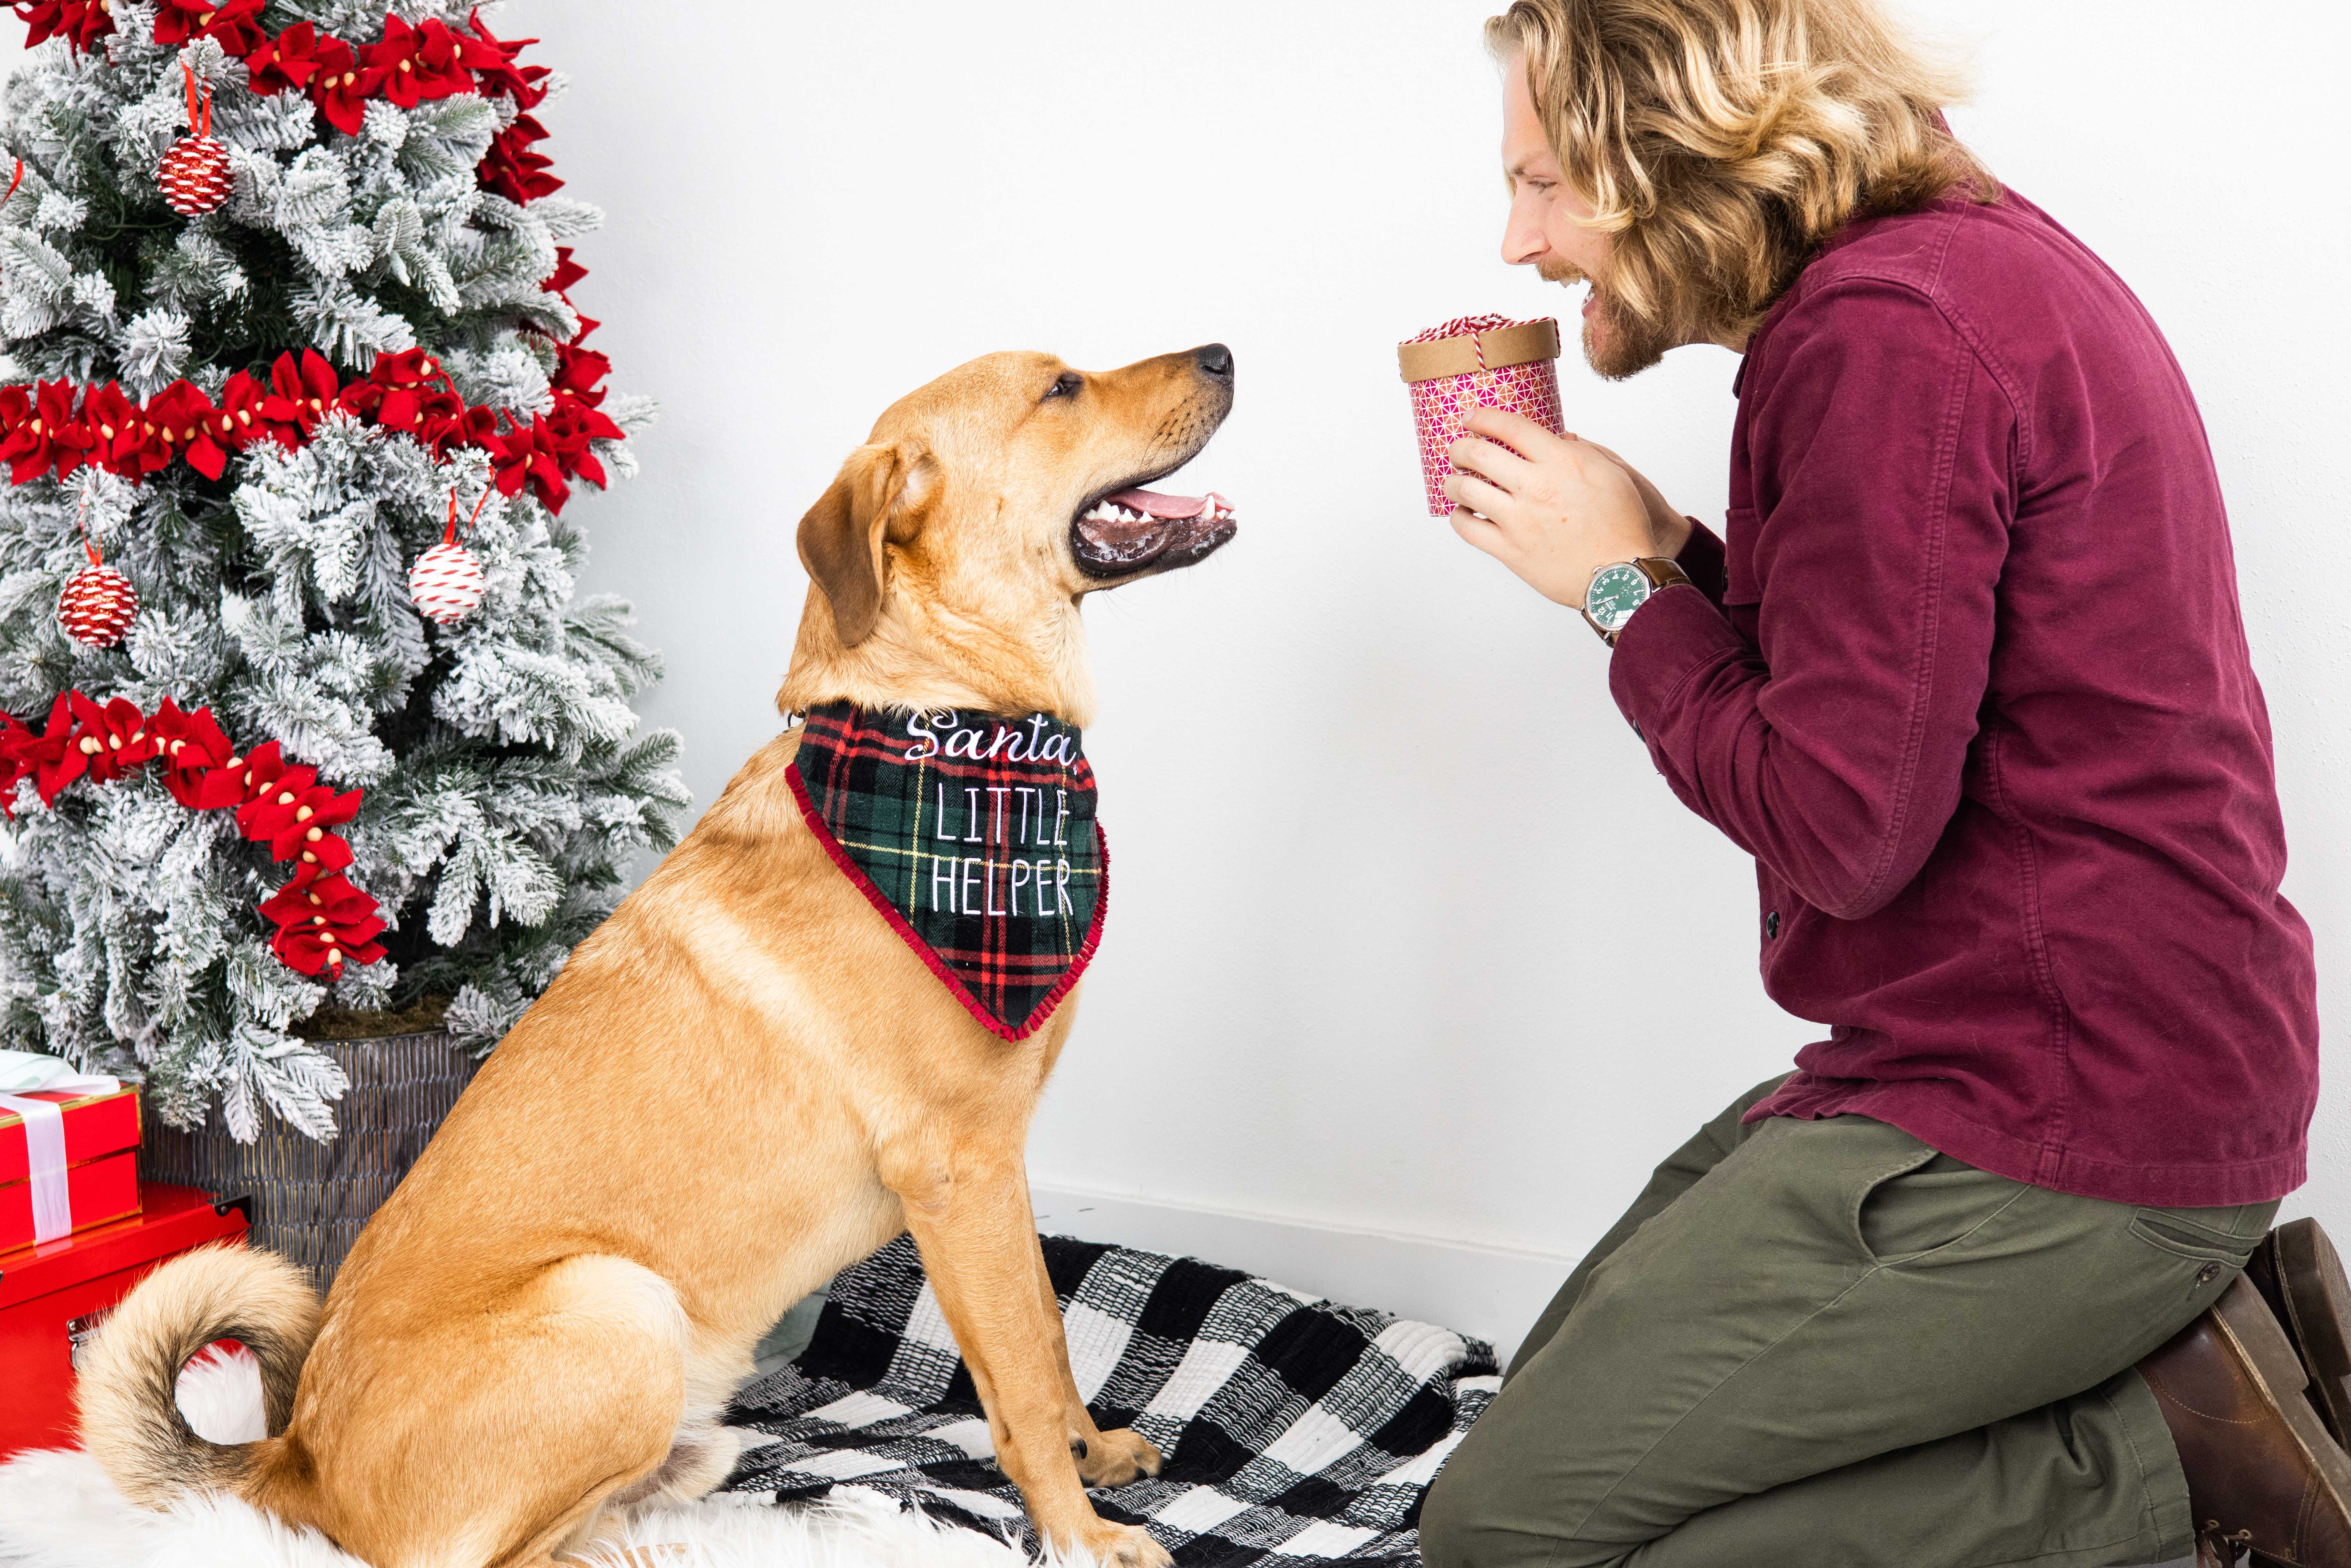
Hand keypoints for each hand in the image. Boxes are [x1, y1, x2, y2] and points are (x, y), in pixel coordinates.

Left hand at [1443, 410, 1687, 608]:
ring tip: (1453, 481)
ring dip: (1452, 481)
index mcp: (1562, 462)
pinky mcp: (1511, 551)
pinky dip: (1458, 517)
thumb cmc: (1621, 525)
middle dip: (1459, 447)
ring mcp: (1520, 521)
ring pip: (1466, 490)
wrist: (1621, 576)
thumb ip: (1581, 451)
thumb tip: (1559, 438)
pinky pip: (1469, 529)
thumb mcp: (1612, 474)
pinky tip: (1462, 513)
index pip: (1511, 427)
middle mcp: (1537, 487)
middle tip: (1457, 449)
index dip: (1483, 417)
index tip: (1470, 417)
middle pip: (1479, 454)